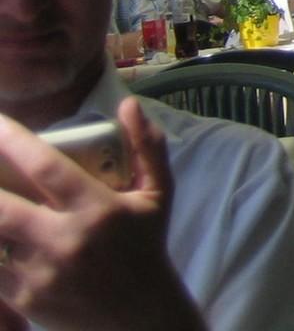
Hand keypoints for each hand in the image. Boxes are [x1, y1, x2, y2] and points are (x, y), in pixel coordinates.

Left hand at [0, 100, 202, 330]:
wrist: (139, 317)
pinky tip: (2, 233)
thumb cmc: (145, 247)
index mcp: (98, 210)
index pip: (46, 167)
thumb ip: (147, 147)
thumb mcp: (157, 195)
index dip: (12, 140)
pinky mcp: (22, 299)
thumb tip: (127, 106)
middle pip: (1, 208)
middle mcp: (65, 240)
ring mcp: (39, 273)